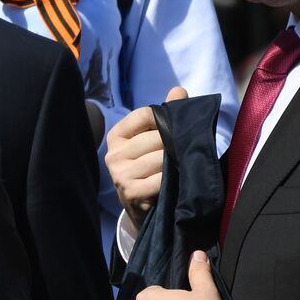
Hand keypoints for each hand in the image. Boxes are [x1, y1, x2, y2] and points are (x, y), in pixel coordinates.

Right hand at [105, 85, 187, 232]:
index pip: (145, 114)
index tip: (176, 129)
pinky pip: (160, 179)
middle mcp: (113, 154)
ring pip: (160, 158)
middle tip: (186, 151)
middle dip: (175, 143)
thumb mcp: (156, 140)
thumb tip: (179, 90)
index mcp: (116, 136)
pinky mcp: (130, 192)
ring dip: (177, 162)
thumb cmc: (152, 169)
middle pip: (155, 137)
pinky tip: (176, 182)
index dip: (166, 119)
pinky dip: (173, 179)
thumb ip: (167, 115)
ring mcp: (119, 174)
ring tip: (182, 167)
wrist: (143, 208)